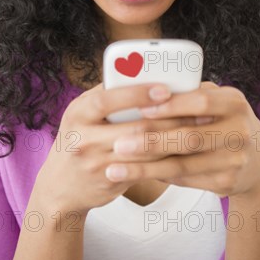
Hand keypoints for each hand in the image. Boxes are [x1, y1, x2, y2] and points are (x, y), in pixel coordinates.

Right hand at [34, 81, 204, 214]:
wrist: (61, 186)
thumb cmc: (78, 139)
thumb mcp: (82, 113)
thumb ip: (107, 95)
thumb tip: (142, 73)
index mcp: (78, 113)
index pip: (107, 100)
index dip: (137, 94)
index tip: (164, 89)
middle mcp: (84, 139)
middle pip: (134, 128)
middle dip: (170, 118)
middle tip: (198, 110)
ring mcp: (98, 164)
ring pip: (146, 151)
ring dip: (175, 139)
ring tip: (198, 128)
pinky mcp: (112, 182)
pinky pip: (146, 169)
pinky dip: (168, 157)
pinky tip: (185, 148)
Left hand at [107, 81, 259, 198]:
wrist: (258, 160)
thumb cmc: (224, 120)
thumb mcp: (217, 101)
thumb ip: (189, 94)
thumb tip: (144, 92)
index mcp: (234, 103)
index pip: (200, 102)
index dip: (170, 106)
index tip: (140, 108)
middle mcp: (239, 132)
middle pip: (189, 138)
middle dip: (150, 141)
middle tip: (118, 144)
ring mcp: (235, 160)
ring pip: (182, 165)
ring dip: (145, 168)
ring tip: (115, 168)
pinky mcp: (226, 183)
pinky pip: (185, 179)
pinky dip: (158, 176)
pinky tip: (135, 175)